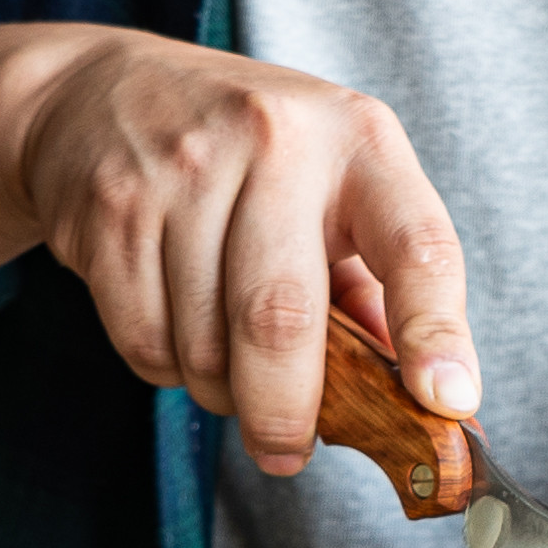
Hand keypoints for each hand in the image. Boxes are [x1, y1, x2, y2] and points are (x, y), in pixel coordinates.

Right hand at [22, 29, 479, 471]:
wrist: (100, 94)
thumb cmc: (250, 158)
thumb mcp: (334, 189)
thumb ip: (378, 289)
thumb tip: (427, 406)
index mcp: (360, 141)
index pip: (418, 245)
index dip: (437, 332)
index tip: (447, 403)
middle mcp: (276, 141)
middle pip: (281, 319)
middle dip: (287, 412)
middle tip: (287, 454)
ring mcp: (185, 169)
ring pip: (205, 345)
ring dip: (221, 392)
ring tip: (228, 370)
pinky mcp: (112, 206)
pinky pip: (145, 339)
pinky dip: (166, 369)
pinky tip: (176, 333)